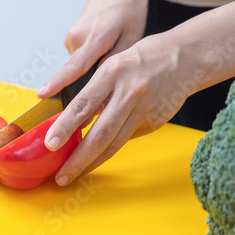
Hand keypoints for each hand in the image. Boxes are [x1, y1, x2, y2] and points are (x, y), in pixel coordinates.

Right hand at [37, 0, 147, 97]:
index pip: (74, 65)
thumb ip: (114, 64)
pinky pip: (79, 59)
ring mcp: (70, 37)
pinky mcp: (69, 39)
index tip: (42, 93)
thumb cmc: (128, 10)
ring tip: (110, 47)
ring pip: (80, 66)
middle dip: (91, 81)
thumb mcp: (132, 37)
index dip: (58, 82)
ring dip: (93, 66)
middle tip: (111, 66)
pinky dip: (90, 58)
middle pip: (79, 73)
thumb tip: (99, 89)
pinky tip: (102, 46)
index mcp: (97, 36)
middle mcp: (78, 37)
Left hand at [44, 33, 191, 185]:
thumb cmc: (141, 59)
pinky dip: (111, 148)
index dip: (64, 128)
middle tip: (60, 177)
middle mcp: (129, 93)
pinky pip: (128, 139)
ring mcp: (145, 110)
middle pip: (100, 135)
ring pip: (114, 144)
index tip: (50, 144)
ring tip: (74, 174)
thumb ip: (93, 93)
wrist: (184, 57)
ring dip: (92, 163)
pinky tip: (98, 155)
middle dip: (77, 160)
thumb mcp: (111, 66)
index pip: (82, 106)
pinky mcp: (155, 122)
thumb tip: (74, 123)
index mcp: (112, 73)